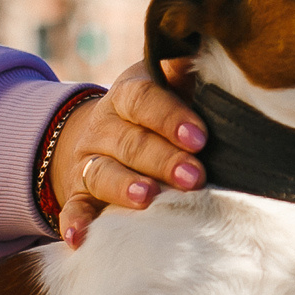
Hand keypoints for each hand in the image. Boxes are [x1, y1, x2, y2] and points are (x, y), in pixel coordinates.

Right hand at [51, 61, 206, 246]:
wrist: (105, 132)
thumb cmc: (160, 109)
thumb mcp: (170, 83)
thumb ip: (190, 73)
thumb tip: (221, 56)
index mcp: (129, 94)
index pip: (144, 99)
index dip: (170, 117)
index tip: (200, 137)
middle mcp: (104, 126)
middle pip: (130, 142)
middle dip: (162, 160)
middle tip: (193, 177)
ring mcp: (88, 160)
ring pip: (102, 172)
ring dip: (124, 186)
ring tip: (148, 198)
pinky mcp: (78, 192)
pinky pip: (73, 206)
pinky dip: (75, 221)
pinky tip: (79, 238)